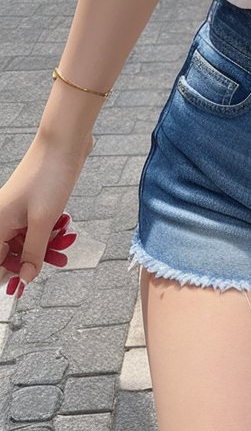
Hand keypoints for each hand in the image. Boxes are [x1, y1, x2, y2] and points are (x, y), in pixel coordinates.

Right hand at [0, 134, 89, 298]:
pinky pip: (36, 228)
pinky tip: (64, 231)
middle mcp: (2, 218)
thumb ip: (33, 252)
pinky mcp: (32, 204)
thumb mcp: (43, 220)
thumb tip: (25, 279)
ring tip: (64, 250)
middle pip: (9, 253)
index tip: (23, 288)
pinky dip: (49, 233)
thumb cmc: (50, 176)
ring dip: (44, 248)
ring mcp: (17, 211)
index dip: (8, 276)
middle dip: (30, 261)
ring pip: (25, 241)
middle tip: (56, 261)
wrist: (64, 141)